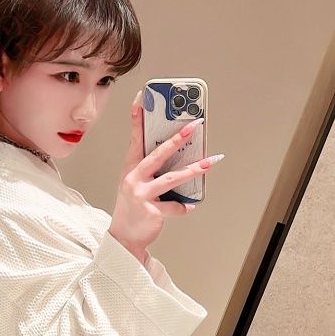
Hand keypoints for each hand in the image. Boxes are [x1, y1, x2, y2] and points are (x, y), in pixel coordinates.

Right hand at [108, 89, 222, 256]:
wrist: (124, 237)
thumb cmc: (133, 207)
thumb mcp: (135, 183)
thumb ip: (150, 168)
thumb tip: (176, 152)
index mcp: (130, 168)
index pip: (135, 139)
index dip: (138, 119)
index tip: (142, 99)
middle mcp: (134, 179)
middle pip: (158, 154)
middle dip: (178, 139)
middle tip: (194, 126)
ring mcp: (141, 195)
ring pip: (172, 178)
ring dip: (194, 170)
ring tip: (210, 162)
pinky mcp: (151, 211)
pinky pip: (175, 206)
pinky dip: (184, 207)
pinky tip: (188, 206)